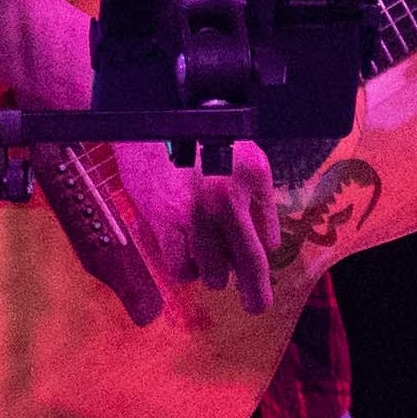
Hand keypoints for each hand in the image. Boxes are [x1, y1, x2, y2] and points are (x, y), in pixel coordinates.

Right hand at [110, 136, 287, 318]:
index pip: (271, 239)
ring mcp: (197, 211)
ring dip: (213, 273)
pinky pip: (181, 268)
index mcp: (254, 175)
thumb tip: (264, 243)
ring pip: (215, 273)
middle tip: (254, 302)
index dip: (265, 257)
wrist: (145, 116)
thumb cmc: (195, 133)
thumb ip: (258, 197)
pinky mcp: (165, 219)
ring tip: (206, 259)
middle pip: (251, 264)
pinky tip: (184, 255)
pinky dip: (185, 269)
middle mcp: (229, 197)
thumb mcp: (242, 153)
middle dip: (254, 292)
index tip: (261, 277)